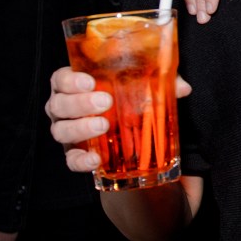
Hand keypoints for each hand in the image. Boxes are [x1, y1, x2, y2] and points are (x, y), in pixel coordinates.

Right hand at [45, 67, 191, 174]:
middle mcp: (64, 108)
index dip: (70, 80)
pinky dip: (81, 161)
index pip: (60, 79)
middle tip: (105, 102)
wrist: (123, 129)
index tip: (89, 81)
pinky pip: (71, 160)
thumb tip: (182, 88)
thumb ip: (158, 82)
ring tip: (103, 126)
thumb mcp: (139, 86)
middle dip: (80, 103)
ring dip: (80, 128)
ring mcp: (67, 131)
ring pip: (61, 131)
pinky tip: (96, 159)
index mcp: (74, 86)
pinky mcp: (75, 153)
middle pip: (59, 105)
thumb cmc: (124, 98)